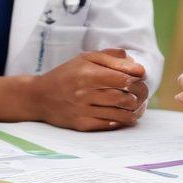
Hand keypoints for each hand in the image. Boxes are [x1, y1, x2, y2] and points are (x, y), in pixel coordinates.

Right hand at [32, 49, 147, 131]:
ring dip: (134, 109)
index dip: (136, 78)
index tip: (139, 77)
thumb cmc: (67, 74)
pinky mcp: (82, 125)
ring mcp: (83, 111)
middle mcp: (85, 93)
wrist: (40, 96)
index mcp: (87, 74)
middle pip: (124, 97)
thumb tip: (136, 66)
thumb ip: (111, 57)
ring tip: (137, 103)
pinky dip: (122, 120)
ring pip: (120, 113)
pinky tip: (126, 114)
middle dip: (139, 94)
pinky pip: (110, 125)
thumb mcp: (86, 58)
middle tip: (142, 91)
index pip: (122, 79)